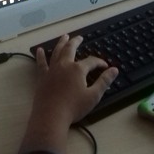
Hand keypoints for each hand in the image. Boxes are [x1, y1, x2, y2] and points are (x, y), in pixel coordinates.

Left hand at [18, 35, 118, 153]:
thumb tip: (114, 70)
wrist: (51, 117)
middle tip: (79, 37)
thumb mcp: (93, 96)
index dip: (99, 62)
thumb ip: (104, 81)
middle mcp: (64, 65)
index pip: (91, 61)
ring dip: (61, 43)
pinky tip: (39, 50)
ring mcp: (52, 70)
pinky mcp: (42, 77)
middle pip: (71, 49)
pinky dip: (40, 56)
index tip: (105, 66)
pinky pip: (41, 63)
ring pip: (57, 52)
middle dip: (76, 42)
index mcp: (78, 69)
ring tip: (64, 37)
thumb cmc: (73, 108)